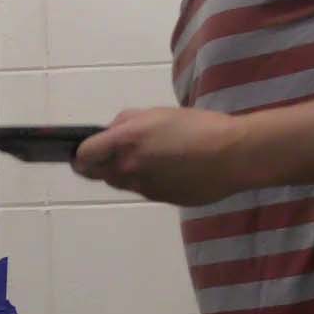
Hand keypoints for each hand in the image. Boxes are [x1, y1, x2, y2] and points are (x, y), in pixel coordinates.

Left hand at [72, 107, 253, 205]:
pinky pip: (145, 189)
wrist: (233, 155)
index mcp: (125, 143)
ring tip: (148, 157)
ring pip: (121, 182)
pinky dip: (148, 179)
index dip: (81, 154)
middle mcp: (129, 169)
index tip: (83, 151)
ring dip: (124, 172)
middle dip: (98, 164)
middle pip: (97, 173)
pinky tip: (169, 168)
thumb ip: (127, 122)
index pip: (84, 156)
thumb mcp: (157, 113)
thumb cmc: (197, 127)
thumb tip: (110, 132)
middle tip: (111, 154)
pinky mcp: (161, 199)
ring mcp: (144, 188)